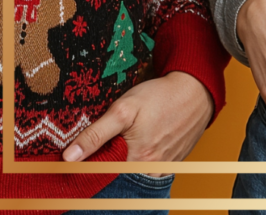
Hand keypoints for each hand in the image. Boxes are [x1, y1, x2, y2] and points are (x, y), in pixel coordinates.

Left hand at [62, 71, 213, 163]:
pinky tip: (141, 144)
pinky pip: (149, 170)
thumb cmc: (160, 96)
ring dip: (124, 163)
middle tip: (106, 145)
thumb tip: (69, 158)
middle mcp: (150, 171)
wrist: (196, 90)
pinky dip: (141, 162)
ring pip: (134, 174)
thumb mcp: (124, 108)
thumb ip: (96, 134)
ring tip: (126, 142)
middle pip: (118, 176)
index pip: (101, 176)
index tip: (77, 158)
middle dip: (107, 164)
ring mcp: (163, 169)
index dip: (87, 167)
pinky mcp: (171, 164)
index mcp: (135, 161)